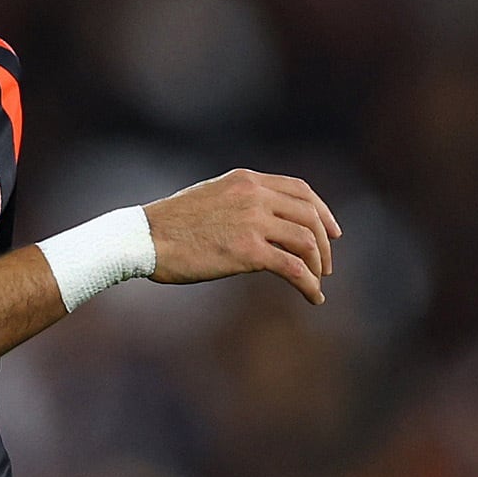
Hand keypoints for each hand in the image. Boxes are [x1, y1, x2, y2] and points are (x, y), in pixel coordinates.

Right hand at [143, 169, 341, 303]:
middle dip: (325, 243)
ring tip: (317, 283)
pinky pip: (294, 268)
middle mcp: (253, 195)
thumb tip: (263, 221)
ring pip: (307, 241)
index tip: (333, 233)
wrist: (144, 238)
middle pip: (310, 215)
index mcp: (245, 180)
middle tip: (326, 266)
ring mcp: (252, 221)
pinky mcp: (247, 251)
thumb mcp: (209, 196)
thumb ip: (239, 201)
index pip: (300, 189)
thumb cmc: (169, 224)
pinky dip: (310, 285)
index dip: (323, 211)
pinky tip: (312, 297)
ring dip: (318, 266)